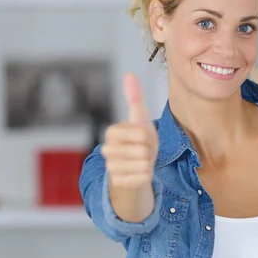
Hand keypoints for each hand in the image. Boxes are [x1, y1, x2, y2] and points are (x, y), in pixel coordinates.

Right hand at [101, 73, 157, 188]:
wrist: (136, 166)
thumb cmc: (139, 140)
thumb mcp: (140, 117)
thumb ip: (134, 97)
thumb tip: (129, 74)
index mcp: (112, 132)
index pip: (143, 134)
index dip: (150, 137)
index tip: (144, 139)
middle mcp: (107, 149)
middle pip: (144, 150)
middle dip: (150, 152)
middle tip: (143, 151)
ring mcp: (111, 167)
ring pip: (144, 165)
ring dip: (148, 164)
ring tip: (141, 162)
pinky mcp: (118, 183)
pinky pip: (143, 178)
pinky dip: (146, 176)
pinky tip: (138, 173)